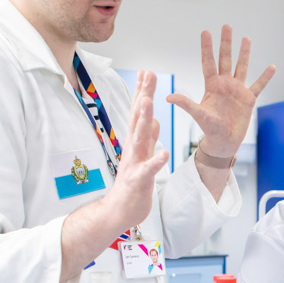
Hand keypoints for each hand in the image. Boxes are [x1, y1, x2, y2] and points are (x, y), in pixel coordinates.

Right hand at [102, 71, 169, 226]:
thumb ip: (148, 138)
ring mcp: (135, 163)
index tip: (146, 72)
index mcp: (135, 142)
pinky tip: (165, 153)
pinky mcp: (139, 180)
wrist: (119, 210)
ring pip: (140, 138)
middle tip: (147, 75)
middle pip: (138, 118)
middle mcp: (133, 148)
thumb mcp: (142, 156)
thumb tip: (156, 120)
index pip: (139, 113)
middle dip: (143, 96)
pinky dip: (156, 161)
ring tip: (148, 102)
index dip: (142, 92)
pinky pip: (149, 169)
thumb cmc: (132, 183)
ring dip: (144, 120)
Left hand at [168, 25, 275, 158]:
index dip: (207, 47)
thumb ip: (186, 104)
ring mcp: (237, 90)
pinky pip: (259, 86)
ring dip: (244, 54)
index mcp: (211, 85)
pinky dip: (265, 77)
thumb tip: (169, 97)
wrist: (224, 141)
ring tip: (246, 39)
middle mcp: (225, 84)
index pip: (208, 62)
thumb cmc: (209, 128)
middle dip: (226, 43)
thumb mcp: (198, 114)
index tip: (205, 32)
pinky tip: (272, 67)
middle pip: (225, 59)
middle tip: (227, 26)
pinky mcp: (249, 99)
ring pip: (242, 67)